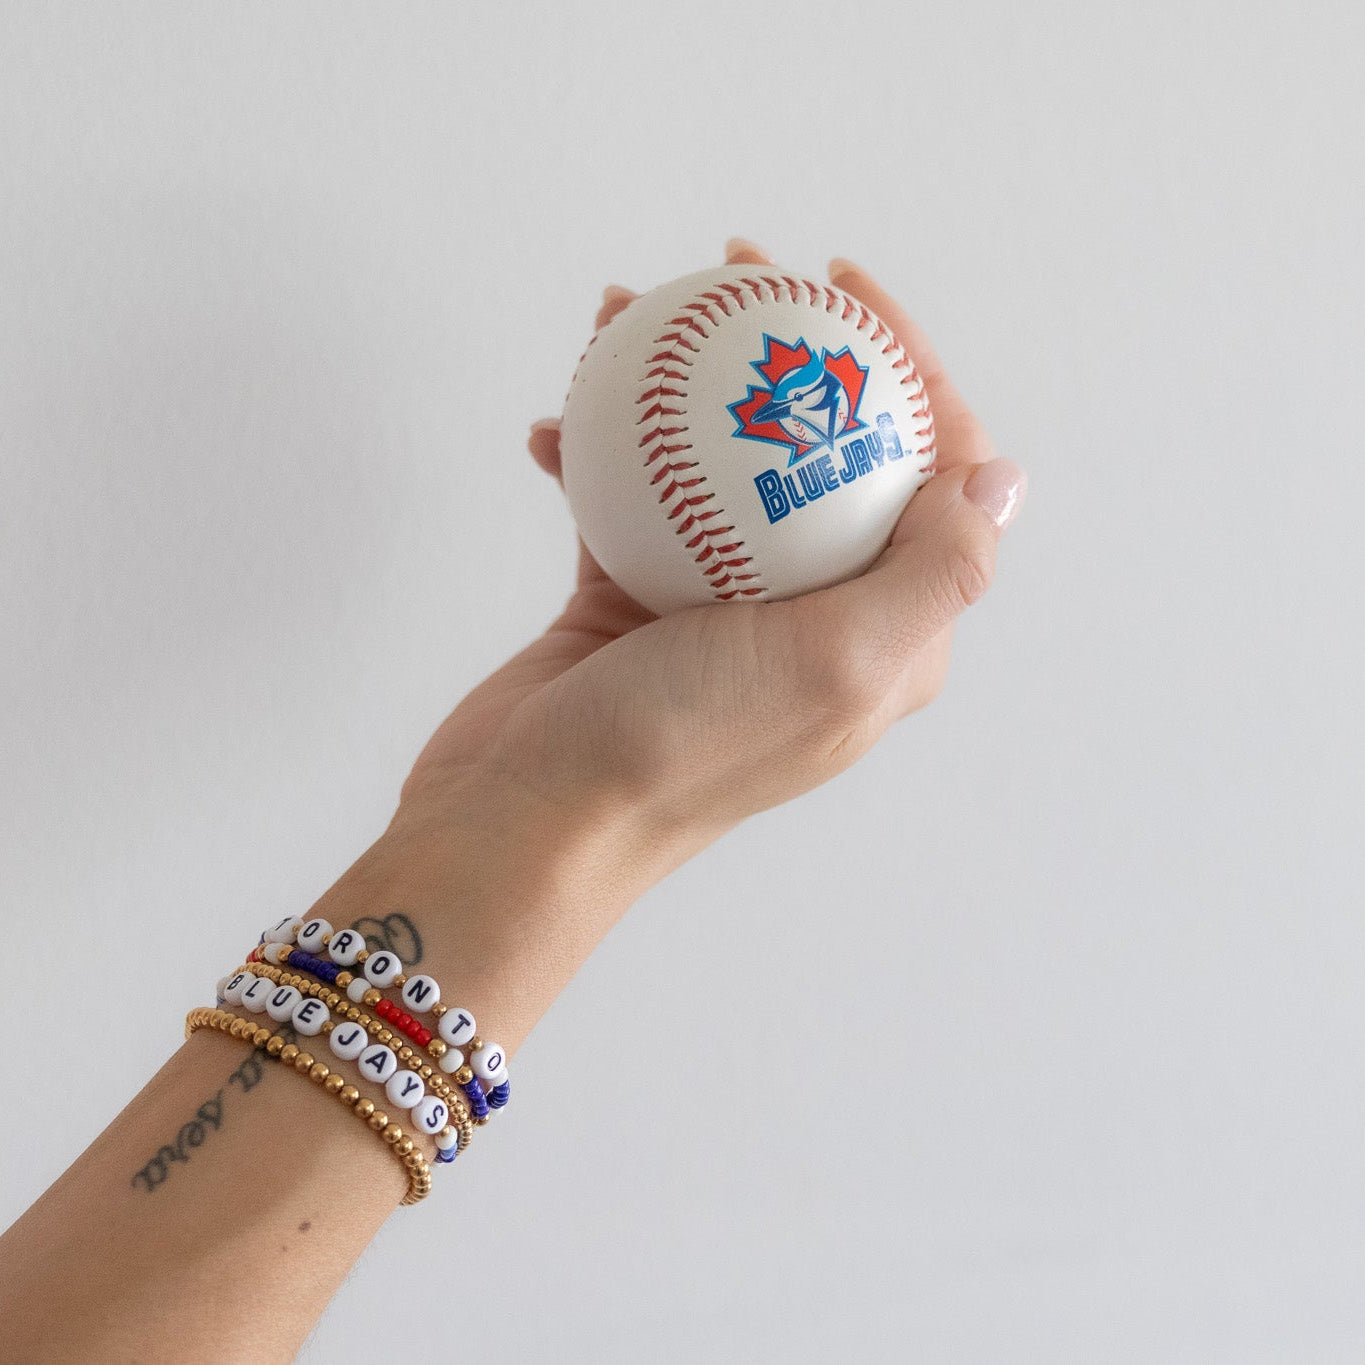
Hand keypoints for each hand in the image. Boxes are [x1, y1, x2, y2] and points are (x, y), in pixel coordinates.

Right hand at [396, 239, 1026, 890]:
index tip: (843, 288)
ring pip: (718, 464)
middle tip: (736, 268)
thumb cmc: (684, 748)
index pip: (930, 475)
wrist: (531, 825)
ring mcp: (720, 608)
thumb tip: (1005, 478)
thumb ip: (935, 572)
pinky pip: (627, 500)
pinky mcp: (634, 604)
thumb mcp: (838, 664)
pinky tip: (553, 421)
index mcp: (884, 633)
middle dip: (787, 349)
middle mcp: (813, 617)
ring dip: (679, 384)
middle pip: (820, 450)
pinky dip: (596, 453)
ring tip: (628, 311)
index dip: (906, 366)